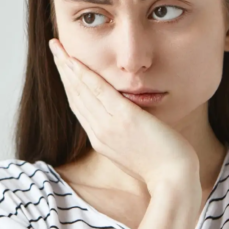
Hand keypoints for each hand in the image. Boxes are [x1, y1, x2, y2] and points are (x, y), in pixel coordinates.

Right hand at [48, 38, 200, 192]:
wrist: (173, 180)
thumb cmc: (160, 166)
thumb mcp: (133, 150)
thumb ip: (122, 133)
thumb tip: (120, 117)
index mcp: (101, 140)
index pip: (79, 106)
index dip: (68, 84)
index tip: (63, 66)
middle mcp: (99, 133)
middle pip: (75, 96)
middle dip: (62, 70)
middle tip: (54, 48)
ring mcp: (110, 126)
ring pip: (82, 91)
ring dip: (68, 67)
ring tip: (58, 48)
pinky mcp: (125, 119)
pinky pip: (100, 92)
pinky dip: (85, 75)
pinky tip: (75, 61)